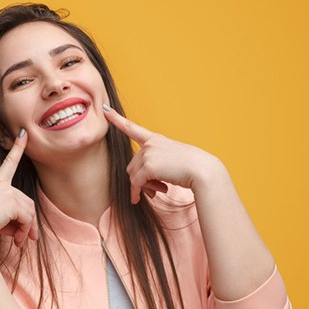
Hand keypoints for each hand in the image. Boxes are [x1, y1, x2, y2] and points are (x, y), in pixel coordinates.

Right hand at [0, 129, 37, 246]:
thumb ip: (13, 220)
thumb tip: (28, 233)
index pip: (9, 163)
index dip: (17, 148)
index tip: (24, 134)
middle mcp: (2, 185)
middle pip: (27, 202)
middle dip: (30, 222)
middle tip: (27, 239)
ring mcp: (7, 192)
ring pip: (29, 211)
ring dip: (28, 229)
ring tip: (21, 242)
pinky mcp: (11, 201)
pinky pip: (27, 217)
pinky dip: (26, 230)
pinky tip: (18, 241)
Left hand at [103, 105, 223, 203]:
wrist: (202, 171)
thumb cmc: (190, 168)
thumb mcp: (171, 161)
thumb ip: (154, 166)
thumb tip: (138, 183)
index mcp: (156, 139)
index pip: (133, 128)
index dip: (117, 119)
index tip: (105, 109)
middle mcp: (150, 144)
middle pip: (132, 165)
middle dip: (139, 180)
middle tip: (154, 190)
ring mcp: (149, 153)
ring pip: (133, 175)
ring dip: (141, 187)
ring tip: (158, 191)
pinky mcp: (149, 166)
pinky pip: (136, 183)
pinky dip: (136, 193)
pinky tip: (138, 199)